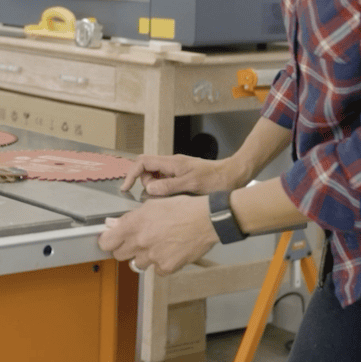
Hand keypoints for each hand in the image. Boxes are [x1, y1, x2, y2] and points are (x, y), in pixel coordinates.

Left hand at [97, 195, 216, 274]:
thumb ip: (130, 217)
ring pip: (137, 264)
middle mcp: (141, 242)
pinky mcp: (167, 267)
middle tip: (134, 241)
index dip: (107, 241)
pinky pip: (156, 270)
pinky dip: (160, 264)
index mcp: (134, 225)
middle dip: (124, 248)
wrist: (206, 220)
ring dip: (142, 256)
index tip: (110, 240)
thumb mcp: (152, 205)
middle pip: (119, 255)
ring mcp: (154, 257)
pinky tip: (168, 251)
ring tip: (155, 245)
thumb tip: (113, 224)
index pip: (106, 242)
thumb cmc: (182, 208)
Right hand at [120, 153, 237, 196]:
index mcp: (171, 163)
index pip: (142, 162)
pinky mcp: (181, 177)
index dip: (131, 174)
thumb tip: (149, 188)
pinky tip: (175, 199)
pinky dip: (164, 191)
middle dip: (145, 184)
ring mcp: (176, 170)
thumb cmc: (216, 179)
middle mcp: (171, 165)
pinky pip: (165, 183)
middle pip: (146, 170)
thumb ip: (169, 186)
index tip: (126, 187)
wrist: (234, 176)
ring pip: (155, 177)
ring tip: (170, 198)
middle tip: (157, 196)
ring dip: (156, 189)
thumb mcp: (191, 185)